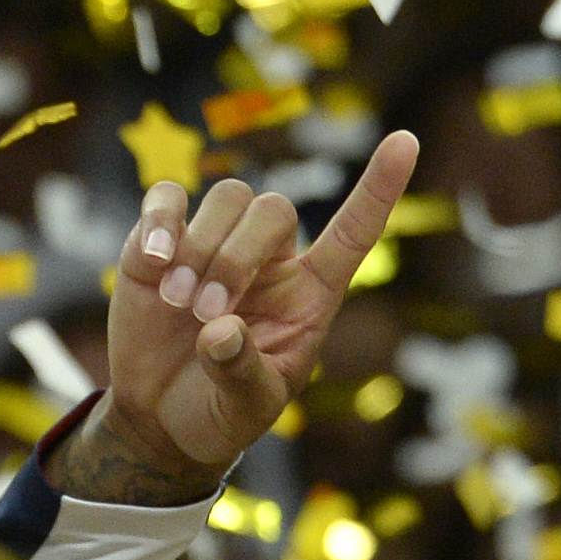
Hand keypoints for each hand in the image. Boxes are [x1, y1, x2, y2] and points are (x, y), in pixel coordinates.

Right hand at [54, 129, 417, 504]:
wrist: (158, 418)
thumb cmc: (218, 413)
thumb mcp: (244, 409)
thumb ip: (241, 372)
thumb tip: (220, 331)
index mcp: (308, 296)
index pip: (353, 234)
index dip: (378, 189)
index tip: (405, 141)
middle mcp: (269, 261)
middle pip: (272, 209)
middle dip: (237, 257)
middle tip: (206, 312)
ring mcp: (215, 245)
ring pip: (226, 197)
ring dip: (201, 249)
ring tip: (178, 305)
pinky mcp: (161, 243)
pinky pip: (167, 198)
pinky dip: (159, 221)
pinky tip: (154, 263)